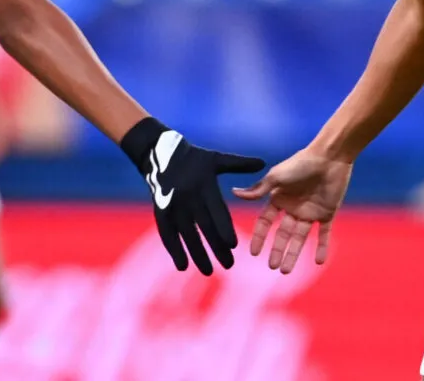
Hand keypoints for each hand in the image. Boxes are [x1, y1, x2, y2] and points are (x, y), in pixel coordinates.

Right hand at [120, 118, 264, 274]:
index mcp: (204, 185)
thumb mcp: (216, 158)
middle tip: (229, 265)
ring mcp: (173, 205)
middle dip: (216, 248)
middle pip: (204, 228)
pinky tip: (183, 266)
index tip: (234, 246)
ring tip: (208, 271)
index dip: (224, 229)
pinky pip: (167, 234)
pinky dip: (174, 250)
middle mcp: (189, 197)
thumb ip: (240, 164)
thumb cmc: (194, 157)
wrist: (159, 152)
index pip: (217, 211)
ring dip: (197, 255)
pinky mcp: (161, 211)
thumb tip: (263, 163)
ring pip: (187, 235)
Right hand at [232, 149, 353, 274]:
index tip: (253, 253)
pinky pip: (324, 234)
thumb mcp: (276, 177)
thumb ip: (258, 189)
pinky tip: (320, 262)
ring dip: (294, 254)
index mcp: (279, 198)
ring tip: (286, 271)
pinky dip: (323, 247)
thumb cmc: (301, 164)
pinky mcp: (327, 213)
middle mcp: (293, 208)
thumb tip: (234, 192)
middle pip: (283, 234)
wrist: (329, 157)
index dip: (259, 237)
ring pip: (300, 238)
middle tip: (273, 267)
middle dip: (278, 250)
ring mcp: (310, 212)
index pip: (266, 222)